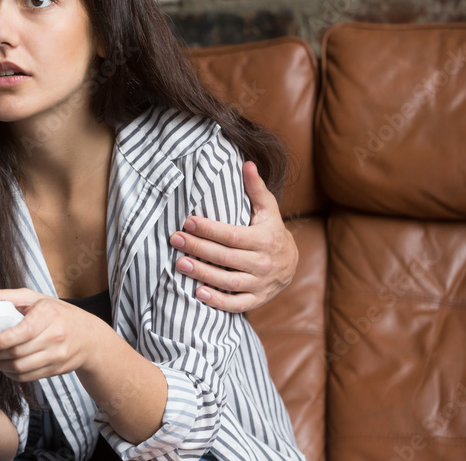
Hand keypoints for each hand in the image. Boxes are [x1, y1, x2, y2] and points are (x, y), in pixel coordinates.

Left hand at [0, 288, 105, 381]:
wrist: (89, 337)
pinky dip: (12, 374)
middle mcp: (55, 336)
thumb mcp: (34, 298)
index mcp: (49, 314)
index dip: (1, 340)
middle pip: (18, 352)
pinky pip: (28, 377)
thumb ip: (3, 296)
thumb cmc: (58, 314)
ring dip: (1, 366)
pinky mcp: (56, 369)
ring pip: (21, 368)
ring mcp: (57, 355)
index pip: (22, 332)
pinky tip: (7, 366)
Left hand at [170, 161, 297, 312]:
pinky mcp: (257, 299)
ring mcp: (261, 283)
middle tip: (175, 240)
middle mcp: (263, 263)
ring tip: (180, 264)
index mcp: (264, 239)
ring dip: (203, 274)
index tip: (187, 222)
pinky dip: (218, 301)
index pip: (231, 235)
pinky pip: (237, 304)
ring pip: (229, 281)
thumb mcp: (267, 209)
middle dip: (198, 248)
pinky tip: (198, 293)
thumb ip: (256, 188)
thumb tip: (246, 163)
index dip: (209, 229)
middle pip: (226, 257)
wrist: (292, 263)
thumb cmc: (271, 230)